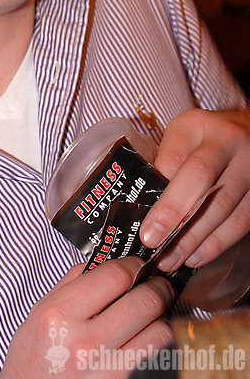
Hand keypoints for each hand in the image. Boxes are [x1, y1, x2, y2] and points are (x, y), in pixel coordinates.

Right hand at [0, 257, 173, 378]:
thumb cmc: (32, 358)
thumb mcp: (40, 312)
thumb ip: (73, 282)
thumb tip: (107, 262)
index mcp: (60, 315)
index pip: (115, 276)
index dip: (133, 265)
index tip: (137, 265)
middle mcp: (85, 343)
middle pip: (144, 301)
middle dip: (157, 286)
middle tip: (157, 284)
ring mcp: (107, 370)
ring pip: (160, 331)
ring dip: (160, 318)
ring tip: (151, 314)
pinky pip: (156, 358)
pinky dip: (157, 344)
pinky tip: (145, 338)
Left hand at [140, 108, 249, 271]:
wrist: (249, 131)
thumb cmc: (206, 135)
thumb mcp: (181, 133)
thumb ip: (167, 161)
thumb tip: (147, 203)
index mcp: (200, 128)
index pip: (179, 163)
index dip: (165, 200)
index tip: (148, 227)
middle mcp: (229, 144)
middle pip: (203, 185)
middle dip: (176, 219)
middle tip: (156, 245)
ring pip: (224, 209)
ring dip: (196, 239)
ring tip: (173, 258)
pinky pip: (242, 222)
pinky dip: (218, 242)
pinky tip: (198, 255)